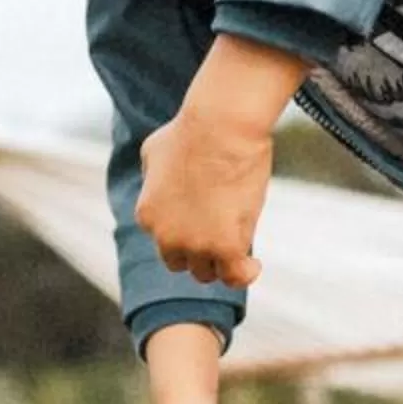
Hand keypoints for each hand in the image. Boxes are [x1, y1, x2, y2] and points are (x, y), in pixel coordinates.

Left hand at [135, 33, 309, 286]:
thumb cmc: (191, 130)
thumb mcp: (154, 150)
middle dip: (199, 250)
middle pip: (182, 262)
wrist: (219, 127)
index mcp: (148, 215)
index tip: (203, 217)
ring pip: (207, 272)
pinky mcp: (226, 247)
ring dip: (221, 261)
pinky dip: (245, 273)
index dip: (185, 230)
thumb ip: (152, 175)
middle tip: (220, 231)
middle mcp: (166, 237)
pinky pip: (235, 276)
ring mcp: (196, 245)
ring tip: (238, 243)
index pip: (165, 240)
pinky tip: (254, 263)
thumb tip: (159, 181)